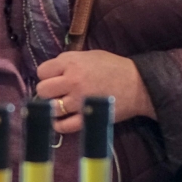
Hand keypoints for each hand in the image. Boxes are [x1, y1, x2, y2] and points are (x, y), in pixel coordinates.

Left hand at [34, 51, 150, 135]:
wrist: (138, 84)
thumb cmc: (114, 67)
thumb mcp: (90, 55)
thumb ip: (69, 61)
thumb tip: (50, 71)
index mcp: (72, 63)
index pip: (42, 71)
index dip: (47, 75)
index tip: (54, 78)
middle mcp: (72, 81)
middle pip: (43, 90)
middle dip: (47, 92)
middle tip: (56, 93)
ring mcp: (78, 101)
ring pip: (50, 108)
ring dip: (53, 108)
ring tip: (60, 106)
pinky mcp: (87, 118)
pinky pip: (63, 126)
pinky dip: (58, 125)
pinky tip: (60, 121)